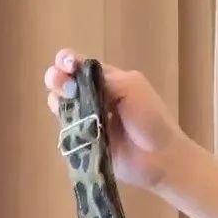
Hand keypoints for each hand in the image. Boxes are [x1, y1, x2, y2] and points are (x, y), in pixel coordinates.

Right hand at [44, 48, 187, 190]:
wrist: (160, 157)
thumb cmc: (151, 118)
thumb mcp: (130, 87)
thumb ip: (103, 79)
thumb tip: (75, 79)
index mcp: (105, 80)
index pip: (78, 64)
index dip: (66, 61)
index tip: (67, 66)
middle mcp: (93, 98)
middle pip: (64, 83)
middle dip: (56, 79)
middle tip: (64, 88)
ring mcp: (88, 122)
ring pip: (61, 106)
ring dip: (57, 101)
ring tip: (64, 104)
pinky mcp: (85, 144)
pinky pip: (67, 133)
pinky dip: (64, 127)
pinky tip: (70, 124)